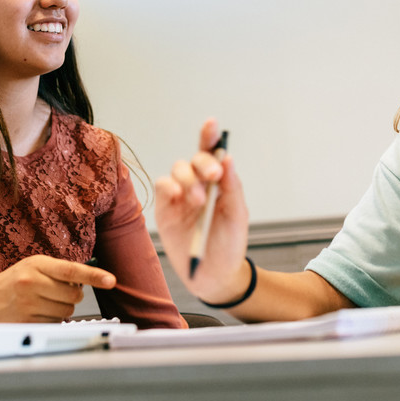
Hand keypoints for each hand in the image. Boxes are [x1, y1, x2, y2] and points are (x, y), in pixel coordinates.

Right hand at [0, 255, 115, 322]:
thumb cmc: (13, 282)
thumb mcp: (33, 266)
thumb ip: (59, 270)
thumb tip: (88, 281)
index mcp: (36, 265)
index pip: (71, 270)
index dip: (94, 276)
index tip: (111, 280)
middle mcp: (31, 283)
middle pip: (74, 296)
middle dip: (72, 297)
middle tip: (56, 292)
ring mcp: (28, 305)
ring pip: (66, 312)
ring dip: (62, 309)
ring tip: (44, 302)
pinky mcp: (27, 322)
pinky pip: (54, 324)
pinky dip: (52, 320)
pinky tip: (37, 313)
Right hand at [154, 118, 251, 303]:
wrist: (214, 276)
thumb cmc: (229, 244)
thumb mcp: (237, 216)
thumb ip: (232, 187)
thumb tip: (228, 159)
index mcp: (218, 183)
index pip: (213, 154)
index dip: (210, 137)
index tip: (212, 123)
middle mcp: (198, 185)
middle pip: (194, 160)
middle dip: (203, 163)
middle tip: (213, 176)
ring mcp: (180, 196)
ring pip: (177, 170)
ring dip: (188, 179)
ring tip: (199, 200)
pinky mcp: (165, 209)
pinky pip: (162, 187)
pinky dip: (169, 186)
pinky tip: (179, 196)